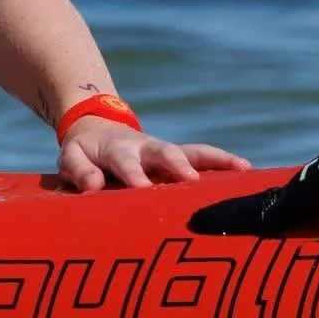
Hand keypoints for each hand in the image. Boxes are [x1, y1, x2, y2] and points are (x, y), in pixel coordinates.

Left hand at [58, 117, 249, 192]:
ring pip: (192, 151)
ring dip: (214, 160)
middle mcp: (145, 147)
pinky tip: (247, 171)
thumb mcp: (71, 159)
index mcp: (116, 149)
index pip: (124, 162)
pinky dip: (223, 161)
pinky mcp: (179, 156)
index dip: (133, 174)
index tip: (142, 189)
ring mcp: (165, 150)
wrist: (97, 128)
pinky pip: (204, 156)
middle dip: (177, 165)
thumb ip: (79, 171)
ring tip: (240, 168)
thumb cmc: (84, 153)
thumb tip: (92, 187)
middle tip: (191, 180)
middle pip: (163, 152)